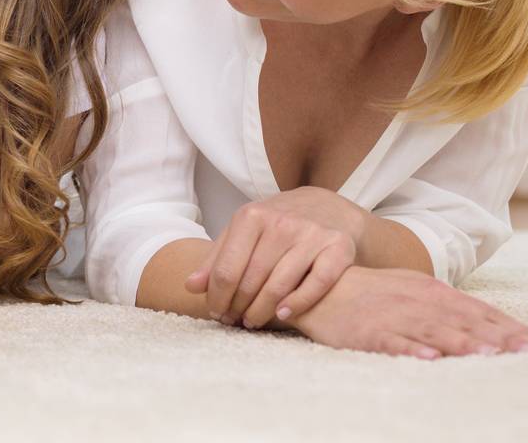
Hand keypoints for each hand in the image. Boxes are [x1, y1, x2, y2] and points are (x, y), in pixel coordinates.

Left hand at [186, 187, 363, 327]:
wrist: (327, 206)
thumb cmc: (277, 224)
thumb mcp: (243, 232)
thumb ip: (217, 258)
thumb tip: (190, 286)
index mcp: (252, 216)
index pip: (226, 269)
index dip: (217, 297)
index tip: (215, 311)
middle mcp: (281, 223)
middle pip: (251, 279)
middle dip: (238, 306)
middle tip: (233, 321)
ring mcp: (311, 234)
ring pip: (280, 285)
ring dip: (262, 311)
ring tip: (252, 322)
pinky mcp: (337, 247)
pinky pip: (317, 284)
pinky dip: (298, 303)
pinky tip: (283, 315)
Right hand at [288, 265, 527, 358]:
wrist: (323, 285)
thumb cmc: (376, 293)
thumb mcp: (417, 291)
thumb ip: (452, 308)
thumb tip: (493, 327)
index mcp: (435, 292)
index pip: (483, 312)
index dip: (514, 329)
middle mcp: (421, 301)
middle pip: (468, 322)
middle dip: (503, 338)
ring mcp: (396, 315)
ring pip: (437, 331)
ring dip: (466, 343)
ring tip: (491, 356)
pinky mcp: (369, 330)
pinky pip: (394, 341)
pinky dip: (412, 349)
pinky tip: (430, 358)